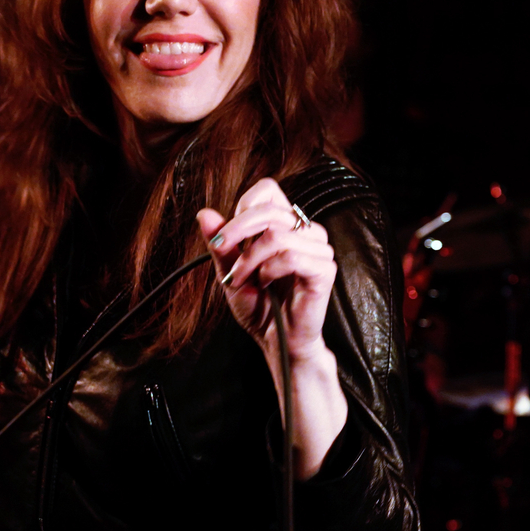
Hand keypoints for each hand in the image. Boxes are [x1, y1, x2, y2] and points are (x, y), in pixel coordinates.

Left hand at [197, 178, 336, 360]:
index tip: (226, 235)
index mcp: (286, 224)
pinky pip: (292, 257)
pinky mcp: (325, 270)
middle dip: (237, 232)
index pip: (268, 190)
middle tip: (223, 253)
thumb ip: (221, 244)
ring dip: (251, 259)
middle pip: (269, 211)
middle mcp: (306, 231)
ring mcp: (319, 249)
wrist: (276, 340)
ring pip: (277, 235)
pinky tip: (267, 283)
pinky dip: (270, 270)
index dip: (244, 208)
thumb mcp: (230, 272)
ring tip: (246, 278)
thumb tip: (204, 214)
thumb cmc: (259, 306)